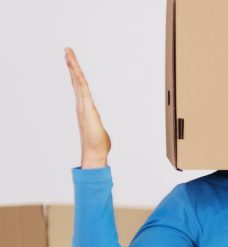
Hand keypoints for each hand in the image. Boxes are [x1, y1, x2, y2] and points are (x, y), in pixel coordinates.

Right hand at [65, 48, 110, 168]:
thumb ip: (97, 127)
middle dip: (72, 65)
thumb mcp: (98, 130)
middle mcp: (82, 104)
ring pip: (78, 82)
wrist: (95, 152)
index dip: (76, 74)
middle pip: (76, 80)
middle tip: (67, 51)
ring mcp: (83, 105)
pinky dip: (79, 78)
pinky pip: (82, 90)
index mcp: (84, 107)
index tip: (72, 63)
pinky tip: (75, 69)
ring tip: (68, 53)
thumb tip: (98, 131)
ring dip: (73, 67)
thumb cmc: (98, 144)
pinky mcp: (87, 108)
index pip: (79, 87)